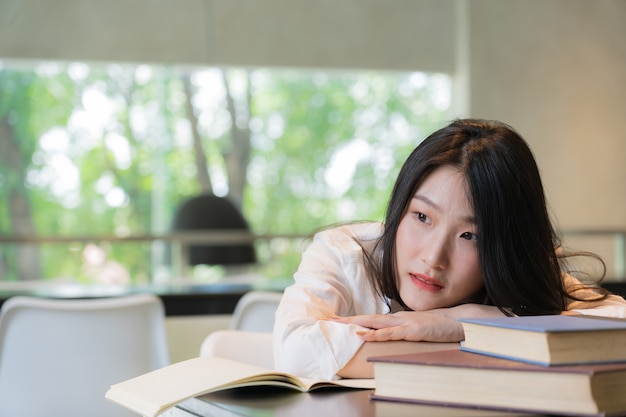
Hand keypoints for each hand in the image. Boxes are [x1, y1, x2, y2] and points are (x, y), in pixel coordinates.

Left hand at [329, 304, 504, 342]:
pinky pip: (391, 333)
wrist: (461, 320)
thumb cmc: (441, 325)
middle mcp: (399, 318)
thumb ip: (407, 330)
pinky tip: (364, 335)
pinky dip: (376, 334)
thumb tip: (394, 334)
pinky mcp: (413, 331)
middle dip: (349, 320)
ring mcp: (406, 324)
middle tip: (330, 319)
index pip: (373, 319)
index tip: (339, 320)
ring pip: (376, 323)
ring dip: (357, 324)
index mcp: (399, 319)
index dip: (356, 319)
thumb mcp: (420, 328)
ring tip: (340, 325)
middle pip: (369, 318)